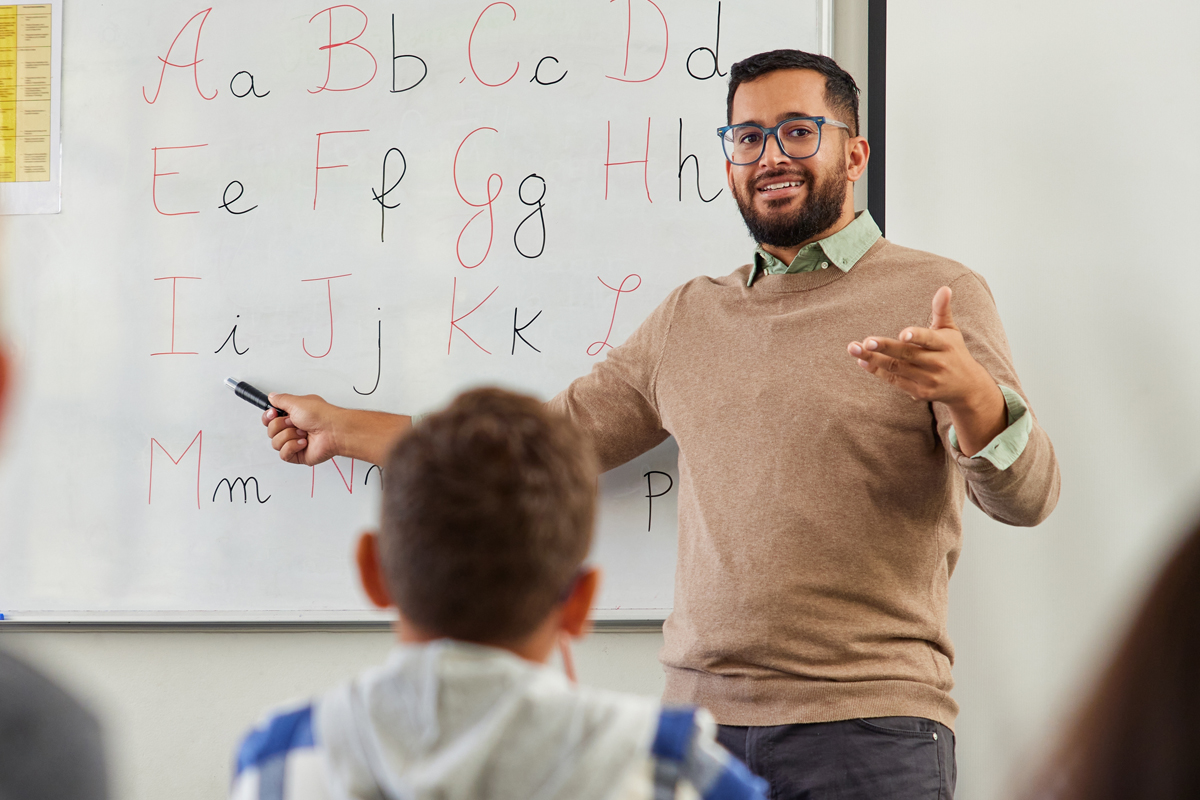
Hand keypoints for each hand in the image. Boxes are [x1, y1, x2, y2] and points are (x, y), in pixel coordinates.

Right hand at [262, 393, 342, 465]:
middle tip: (295, 422)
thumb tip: (272, 397)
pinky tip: (304, 442)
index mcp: (292, 415)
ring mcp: (295, 442)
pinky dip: (293, 447)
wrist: (334, 431)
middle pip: (271, 431)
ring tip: (303, 432)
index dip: (268, 417)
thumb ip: (281, 399)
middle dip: (282, 426)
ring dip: (289, 436)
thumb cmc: (321, 415)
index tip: (273, 413)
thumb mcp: (297, 402)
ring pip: (275, 443)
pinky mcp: (298, 455)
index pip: (270, 419)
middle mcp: (293, 428)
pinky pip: (284, 454)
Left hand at [847, 286, 1005, 454]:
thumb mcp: (951, 330)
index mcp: (944, 344)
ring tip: (854, 349)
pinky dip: (878, 371)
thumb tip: (944, 288)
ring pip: (897, 368)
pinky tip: (863, 362)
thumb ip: (942, 310)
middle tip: (865, 342)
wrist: (969, 387)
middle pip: (907, 355)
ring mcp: (928, 379)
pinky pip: (895, 381)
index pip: (929, 339)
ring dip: (874, 359)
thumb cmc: (955, 352)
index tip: (903, 334)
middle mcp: (937, 363)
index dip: (916, 336)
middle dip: (885, 348)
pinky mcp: (920, 392)